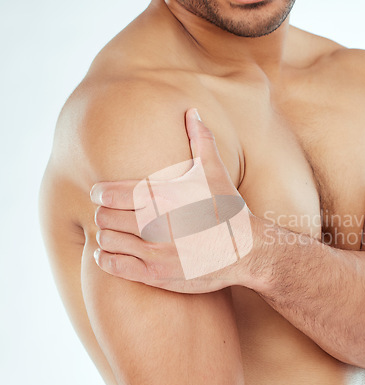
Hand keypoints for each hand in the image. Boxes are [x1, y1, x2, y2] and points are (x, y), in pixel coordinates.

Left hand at [90, 108, 254, 293]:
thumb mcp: (215, 171)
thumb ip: (200, 139)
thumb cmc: (227, 209)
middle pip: (103, 217)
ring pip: (106, 240)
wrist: (246, 250)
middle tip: (110, 216)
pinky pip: (112, 265)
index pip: (107, 193)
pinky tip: (112, 253)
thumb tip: (192, 110)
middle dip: (104, 215)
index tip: (100, 196)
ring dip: (106, 237)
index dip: (99, 194)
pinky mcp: (155, 274)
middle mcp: (155, 223)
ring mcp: (155, 250)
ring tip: (114, 234)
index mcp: (163, 195)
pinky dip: (105, 258)